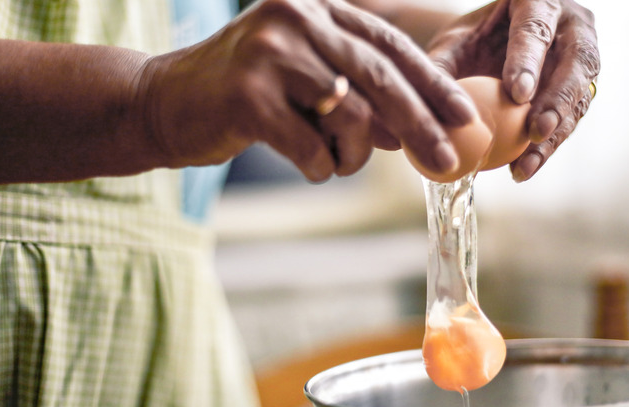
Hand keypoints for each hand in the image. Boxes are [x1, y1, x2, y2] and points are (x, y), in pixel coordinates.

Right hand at [140, 0, 478, 181]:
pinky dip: (319, 168)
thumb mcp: (306, 81)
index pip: (389, 46)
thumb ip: (357, 93)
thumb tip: (414, 128)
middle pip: (380, 78)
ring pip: (350, 114)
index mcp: (316, 7)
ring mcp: (270, 52)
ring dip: (353, 154)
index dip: (432, 83)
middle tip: (447, 162)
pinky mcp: (249, 95)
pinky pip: (313, 147)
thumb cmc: (245, 97)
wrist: (165, 103)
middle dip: (420, 125)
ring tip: (335, 162)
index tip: (463, 116)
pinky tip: (308, 167)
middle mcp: (295, 18)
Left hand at [426, 0, 599, 181]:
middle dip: (557, 100)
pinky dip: (548, 147)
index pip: (535, 29)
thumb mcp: (453, 45)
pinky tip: (523, 168)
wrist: (493, 45)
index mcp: (536, 1)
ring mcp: (581, 57)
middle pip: (576, 62)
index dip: (529, 61)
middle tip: (535, 132)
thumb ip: (441, 68)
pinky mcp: (581, 89)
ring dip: (556, 133)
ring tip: (526, 163)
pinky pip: (571, 119)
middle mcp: (570, 25)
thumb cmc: (472, 40)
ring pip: (580, 95)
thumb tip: (423, 107)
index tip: (517, 94)